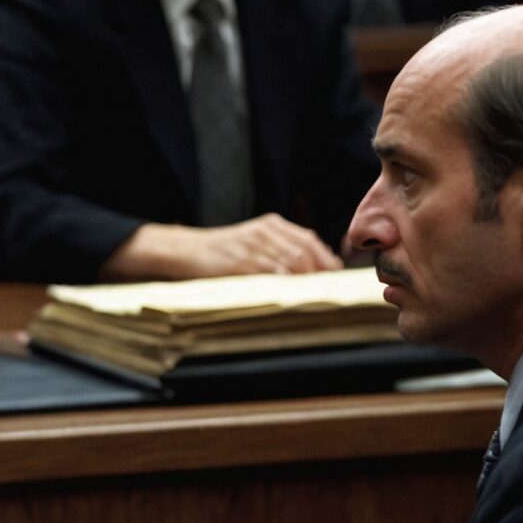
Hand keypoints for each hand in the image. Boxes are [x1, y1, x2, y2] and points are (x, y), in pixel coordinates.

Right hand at [101, 215, 342, 281]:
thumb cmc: (222, 250)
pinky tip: (292, 296)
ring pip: (291, 265)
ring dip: (307, 282)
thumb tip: (312, 268)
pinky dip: (286, 286)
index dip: (326, 260)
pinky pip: (271, 275)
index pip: (309, 241)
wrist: (187, 250)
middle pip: (305, 254)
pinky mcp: (240, 263)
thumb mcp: (253, 239)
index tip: (335, 277)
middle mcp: (264, 232)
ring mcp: (252, 247)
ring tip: (316, 297)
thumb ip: (280, 248)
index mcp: (271, 224)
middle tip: (329, 292)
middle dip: (321, 274)